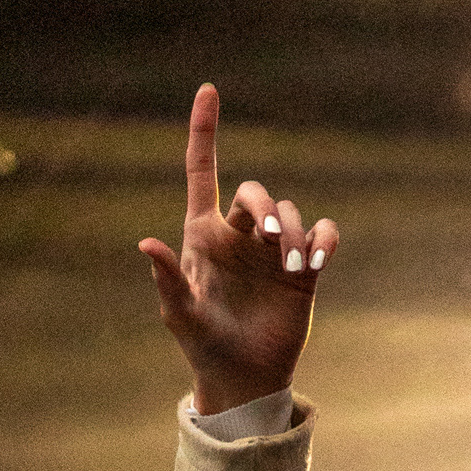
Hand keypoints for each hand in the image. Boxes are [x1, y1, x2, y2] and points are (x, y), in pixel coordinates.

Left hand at [140, 84, 338, 416]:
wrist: (244, 380)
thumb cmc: (204, 349)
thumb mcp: (182, 317)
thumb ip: (168, 279)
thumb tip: (145, 244)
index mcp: (204, 237)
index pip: (203, 174)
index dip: (204, 132)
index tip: (208, 91)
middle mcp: (240, 237)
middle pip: (255, 192)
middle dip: (266, 206)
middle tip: (275, 237)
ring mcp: (273, 251)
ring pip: (291, 211)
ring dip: (297, 231)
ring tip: (295, 264)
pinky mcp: (303, 269)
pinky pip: (322, 233)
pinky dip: (324, 238)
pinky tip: (319, 258)